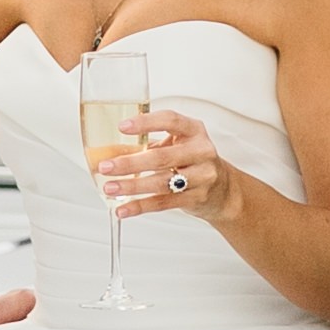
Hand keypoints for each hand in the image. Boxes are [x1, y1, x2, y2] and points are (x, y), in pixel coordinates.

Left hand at [96, 107, 235, 228]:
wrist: (223, 190)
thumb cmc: (192, 161)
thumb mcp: (178, 144)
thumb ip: (150, 143)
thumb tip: (109, 151)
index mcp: (194, 131)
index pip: (170, 120)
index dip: (146, 123)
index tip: (122, 127)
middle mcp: (201, 151)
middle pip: (162, 157)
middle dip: (130, 163)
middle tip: (105, 166)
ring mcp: (202, 176)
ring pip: (161, 182)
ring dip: (132, 186)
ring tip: (110, 187)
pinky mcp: (196, 198)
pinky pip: (164, 203)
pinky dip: (140, 206)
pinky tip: (123, 209)